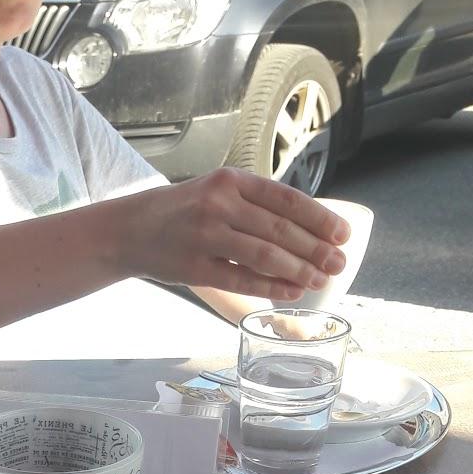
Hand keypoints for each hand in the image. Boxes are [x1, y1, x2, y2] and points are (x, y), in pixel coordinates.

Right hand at [117, 169, 350, 301]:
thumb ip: (253, 204)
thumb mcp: (216, 191)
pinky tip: (291, 292)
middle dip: (316, 249)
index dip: (319, 218)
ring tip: (320, 280)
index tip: (343, 234)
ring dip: (298, 270)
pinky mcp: (194, 267)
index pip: (286, 199)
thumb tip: (306, 228)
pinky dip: (270, 288)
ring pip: (264, 255)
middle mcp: (219, 204)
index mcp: (230, 181)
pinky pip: (240, 280)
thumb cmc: (181, 212)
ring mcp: (205, 236)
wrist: (129, 228)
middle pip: (280, 229)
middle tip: (339, 263)